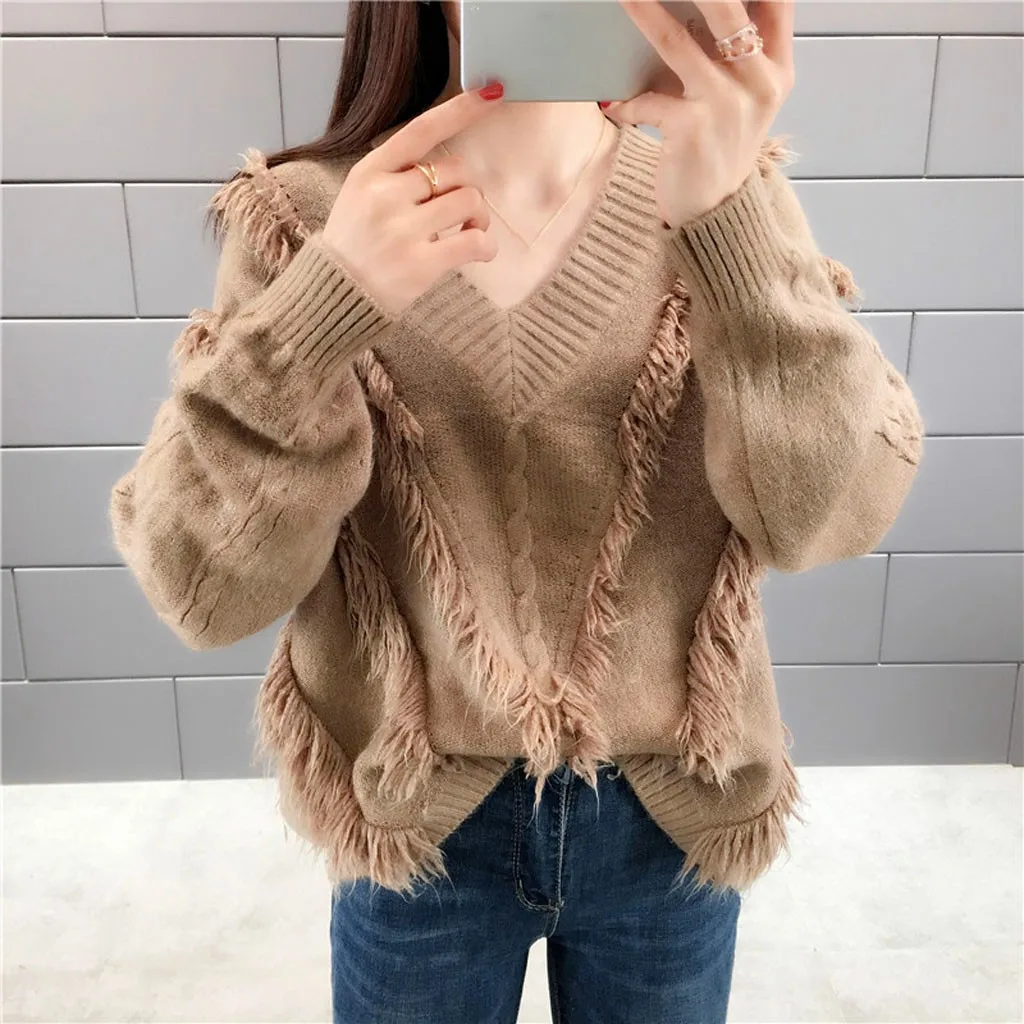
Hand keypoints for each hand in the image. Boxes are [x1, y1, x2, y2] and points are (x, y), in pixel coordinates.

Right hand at [321, 83, 504, 316]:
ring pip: (469, 201)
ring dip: (479, 217)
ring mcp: (402, 231)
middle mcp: (384, 196)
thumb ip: (395, 175)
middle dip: (467, 189)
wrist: (334, 296)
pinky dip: (486, 246)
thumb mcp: (359, 196)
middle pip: (456, 171)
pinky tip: (479, 252)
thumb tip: (449, 165)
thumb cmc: (355, 245)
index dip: (461, 109)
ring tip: (468, 232)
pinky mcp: (421, 265)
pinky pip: (475, 242)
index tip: (491, 91)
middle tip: (461, 213)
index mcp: (369, 173)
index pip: (422, 130)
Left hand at [603, 0, 794, 227]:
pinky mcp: (695, 132)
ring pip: (680, 45)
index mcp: (777, 66)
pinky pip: (650, 101)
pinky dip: (627, 102)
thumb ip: (732, 51)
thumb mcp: (741, 96)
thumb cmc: (720, 147)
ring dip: (645, 15)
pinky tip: (614, 106)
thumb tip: (687, 10)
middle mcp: (761, 81)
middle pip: (729, 8)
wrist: (715, 213)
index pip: (775, 0)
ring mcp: (729, 107)